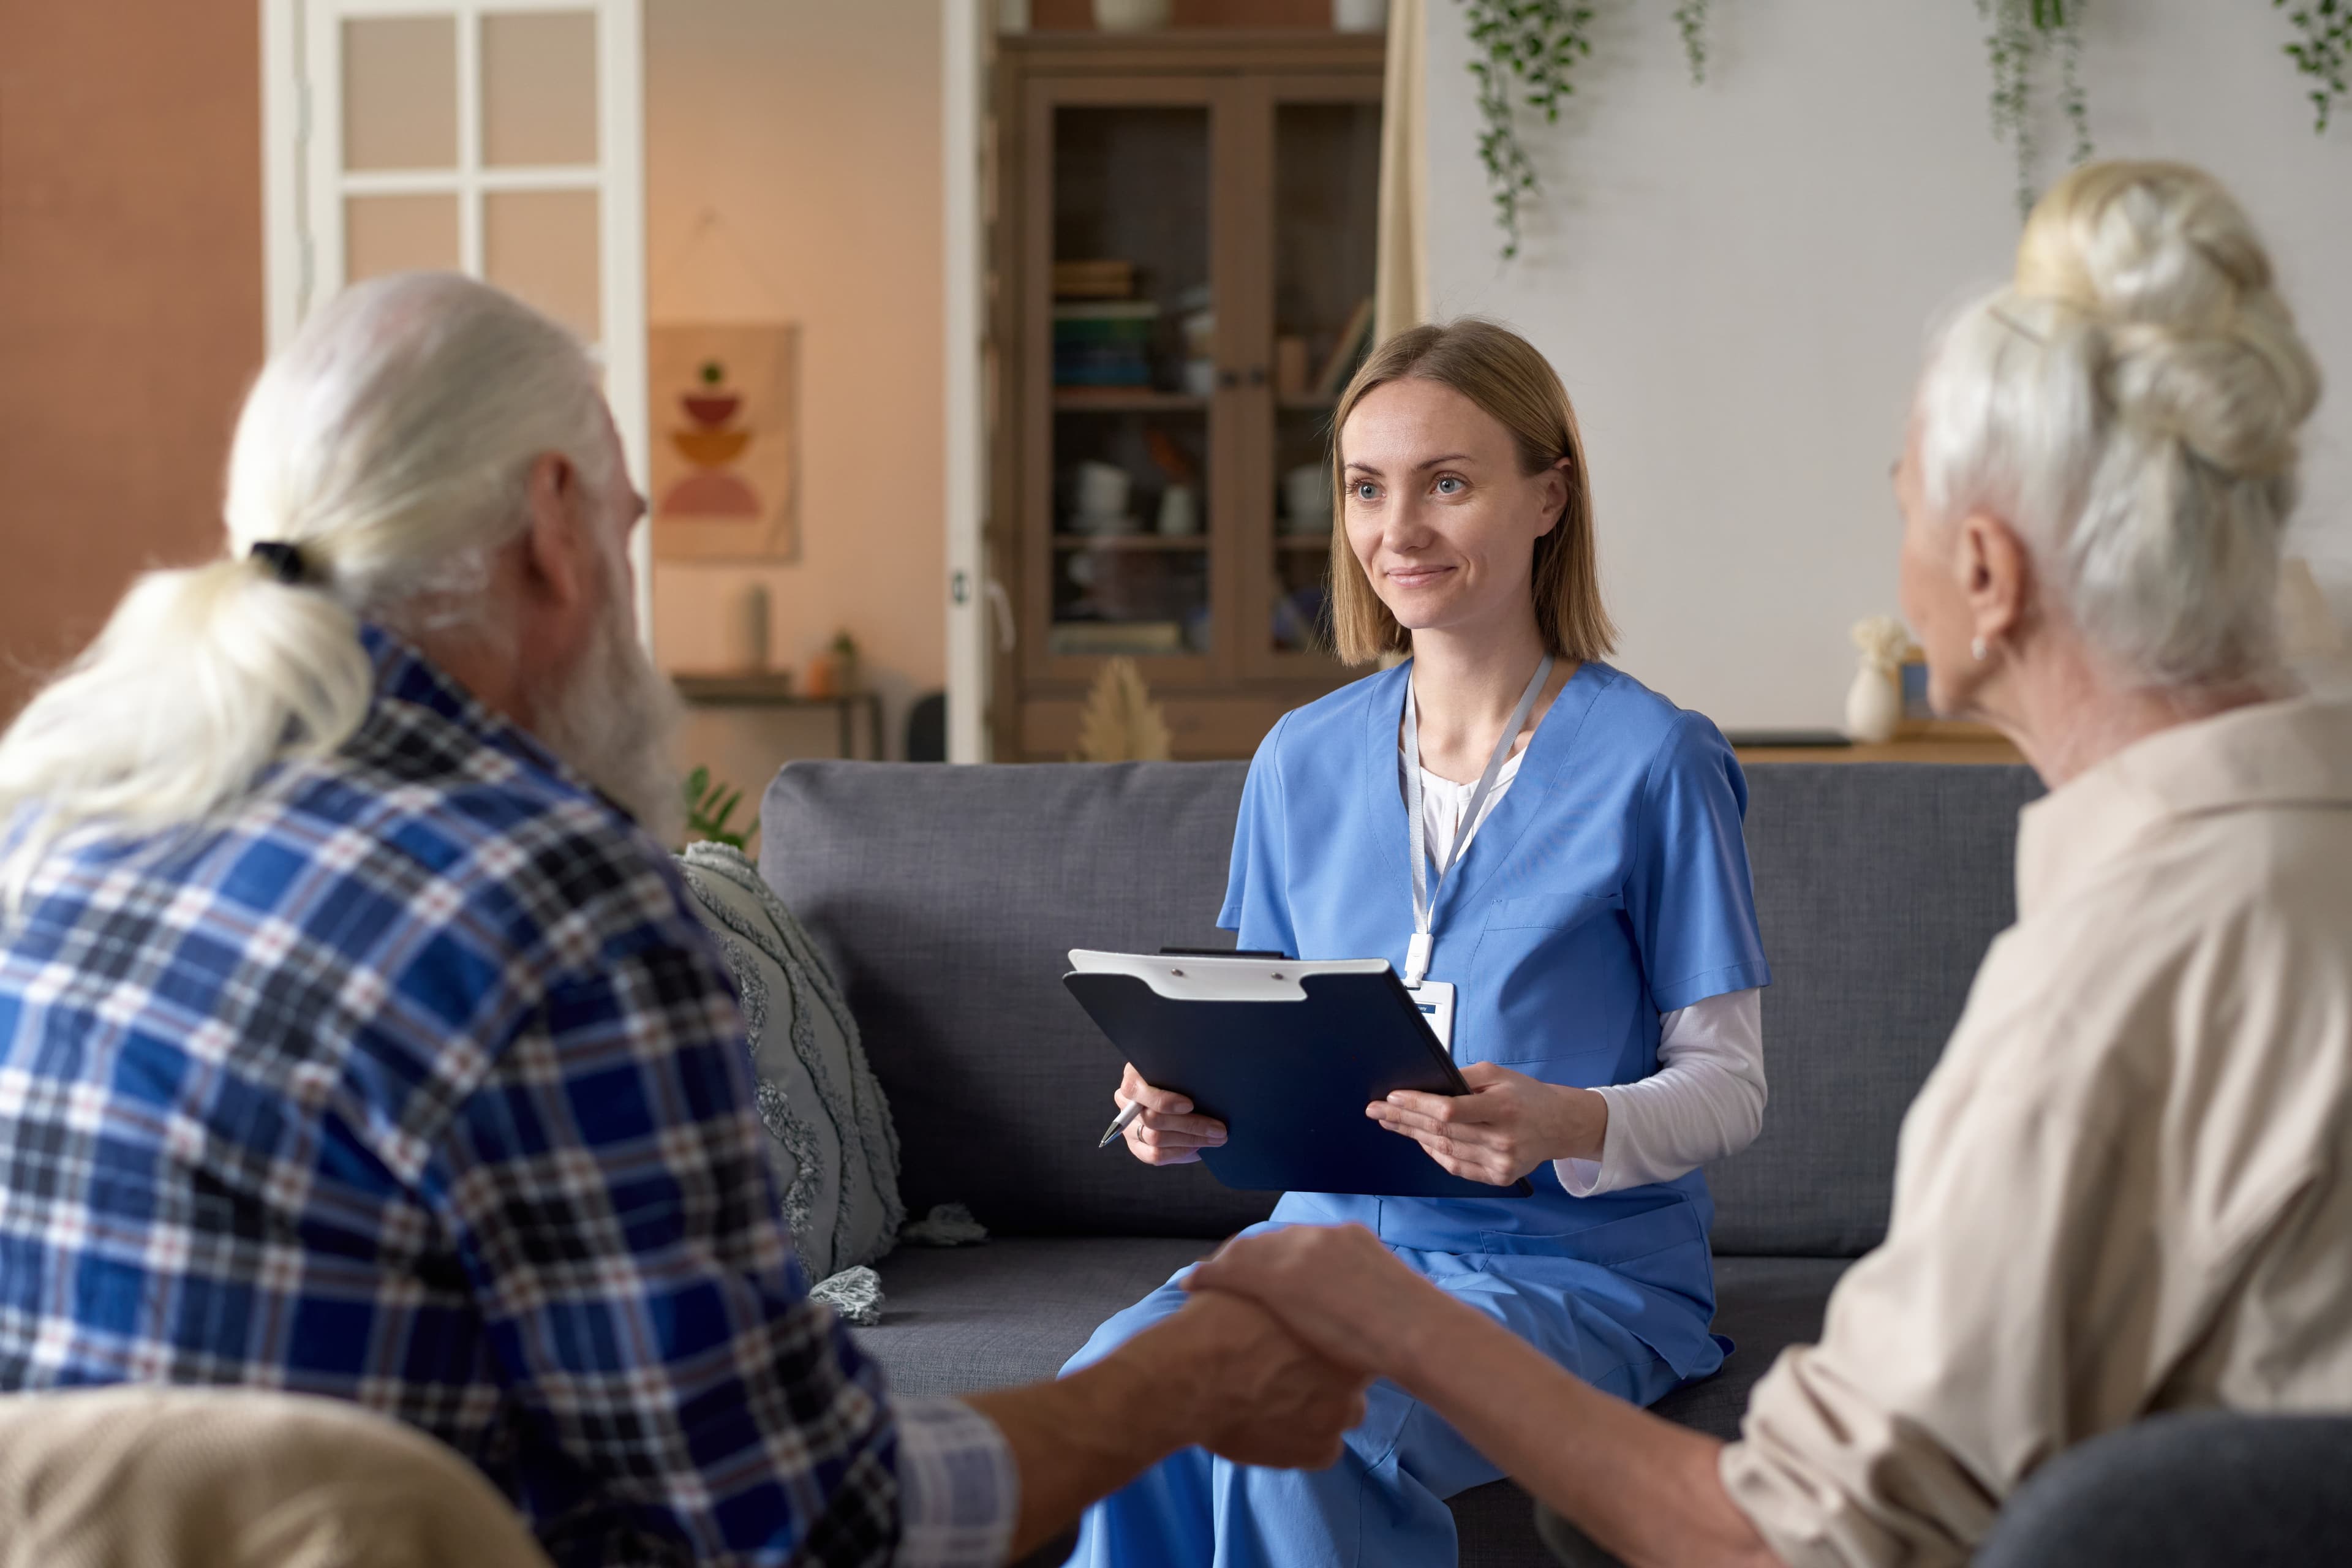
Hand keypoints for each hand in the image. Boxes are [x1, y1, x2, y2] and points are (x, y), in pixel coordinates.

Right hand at [1116, 1062, 1227, 1165]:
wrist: (1188, 1102)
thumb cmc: (1187, 1083)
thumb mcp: (1185, 1076)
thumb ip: (1185, 1078)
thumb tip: (1206, 1090)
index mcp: (1134, 1076)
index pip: (1135, 1089)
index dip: (1163, 1100)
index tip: (1190, 1105)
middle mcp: (1126, 1101)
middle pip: (1152, 1118)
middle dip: (1190, 1124)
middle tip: (1218, 1128)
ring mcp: (1129, 1126)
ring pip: (1156, 1138)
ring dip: (1191, 1139)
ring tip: (1216, 1137)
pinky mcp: (1136, 1146)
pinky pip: (1154, 1155)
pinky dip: (1179, 1152)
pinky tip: (1197, 1146)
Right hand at [1143, 1290, 1368, 1468]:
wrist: (1189, 1377)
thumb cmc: (1215, 1324)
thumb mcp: (1245, 1281)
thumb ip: (1268, 1278)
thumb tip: (1264, 1267)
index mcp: (1339, 1324)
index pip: (1352, 1332)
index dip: (1325, 1336)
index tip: (1299, 1342)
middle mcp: (1352, 1370)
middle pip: (1352, 1374)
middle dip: (1326, 1373)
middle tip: (1287, 1370)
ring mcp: (1339, 1413)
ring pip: (1343, 1412)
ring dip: (1320, 1408)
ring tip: (1281, 1400)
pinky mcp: (1321, 1449)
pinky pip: (1325, 1448)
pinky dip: (1305, 1441)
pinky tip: (1276, 1427)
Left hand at [1185, 1224, 1459, 1379]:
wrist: (1413, 1332)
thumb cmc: (1414, 1331)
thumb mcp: (1388, 1303)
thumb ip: (1367, 1300)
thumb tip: (1362, 1317)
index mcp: (1349, 1239)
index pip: (1300, 1242)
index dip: (1275, 1257)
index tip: (1262, 1274)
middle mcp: (1319, 1237)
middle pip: (1269, 1242)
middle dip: (1247, 1258)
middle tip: (1226, 1276)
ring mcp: (1296, 1254)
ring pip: (1246, 1252)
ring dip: (1225, 1267)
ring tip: (1205, 1280)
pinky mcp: (1276, 1276)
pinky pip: (1230, 1270)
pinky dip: (1209, 1275)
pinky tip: (1191, 1285)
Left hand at [1367, 1063, 1604, 1185]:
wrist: (1559, 1124)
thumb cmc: (1524, 1095)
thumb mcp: (1497, 1074)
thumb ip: (1462, 1078)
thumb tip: (1425, 1084)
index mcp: (1503, 1108)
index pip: (1450, 1110)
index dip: (1418, 1104)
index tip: (1392, 1096)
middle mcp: (1503, 1139)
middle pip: (1441, 1132)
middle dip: (1403, 1119)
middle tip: (1376, 1110)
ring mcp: (1501, 1162)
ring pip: (1445, 1150)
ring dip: (1413, 1135)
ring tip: (1390, 1122)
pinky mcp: (1500, 1177)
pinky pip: (1457, 1167)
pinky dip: (1435, 1153)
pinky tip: (1418, 1139)